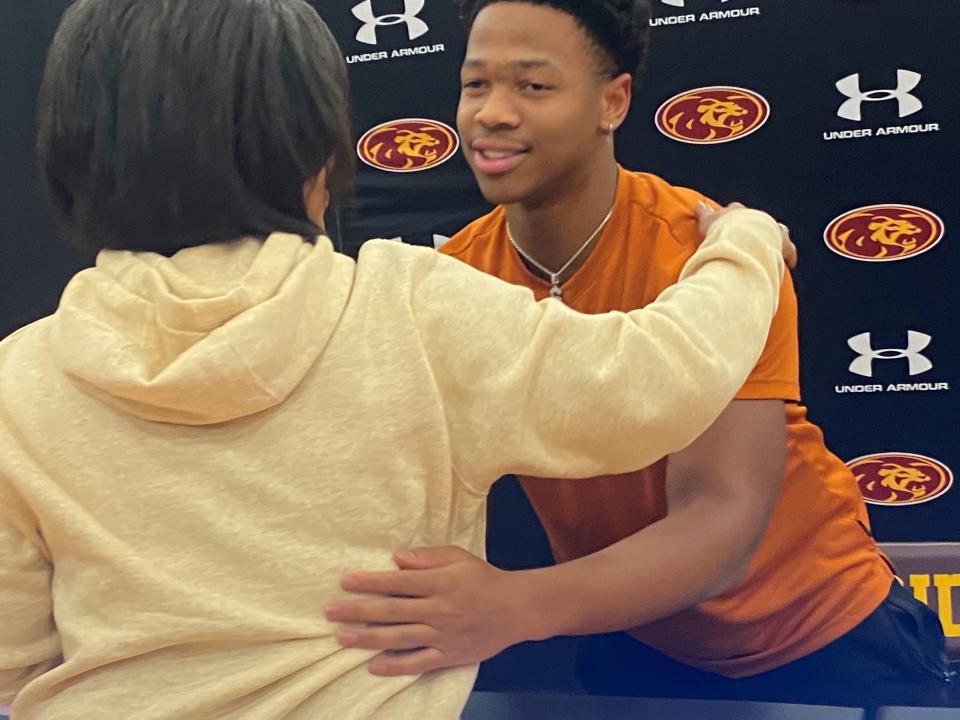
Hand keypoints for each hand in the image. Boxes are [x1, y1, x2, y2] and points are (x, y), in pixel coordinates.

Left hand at [325, 546, 533, 675]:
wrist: (516, 609)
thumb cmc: (483, 578)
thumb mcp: (458, 557)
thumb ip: (427, 557)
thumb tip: (396, 558)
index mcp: (440, 583)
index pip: (397, 583)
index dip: (370, 582)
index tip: (345, 582)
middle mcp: (438, 610)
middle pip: (391, 611)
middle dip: (358, 611)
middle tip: (330, 612)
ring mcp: (442, 636)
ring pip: (398, 638)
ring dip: (367, 638)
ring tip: (342, 637)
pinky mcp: (448, 656)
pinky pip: (418, 664)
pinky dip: (395, 667)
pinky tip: (373, 666)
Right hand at [697, 201, 797, 269]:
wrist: (744, 237)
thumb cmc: (724, 231)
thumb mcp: (708, 221)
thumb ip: (703, 213)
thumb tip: (698, 204)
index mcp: (739, 212)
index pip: (736, 210)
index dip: (733, 217)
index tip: (730, 223)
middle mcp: (758, 217)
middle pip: (758, 218)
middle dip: (755, 225)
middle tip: (751, 234)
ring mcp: (773, 229)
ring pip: (777, 230)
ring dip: (775, 236)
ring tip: (772, 246)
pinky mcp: (784, 244)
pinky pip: (789, 250)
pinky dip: (789, 256)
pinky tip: (789, 263)